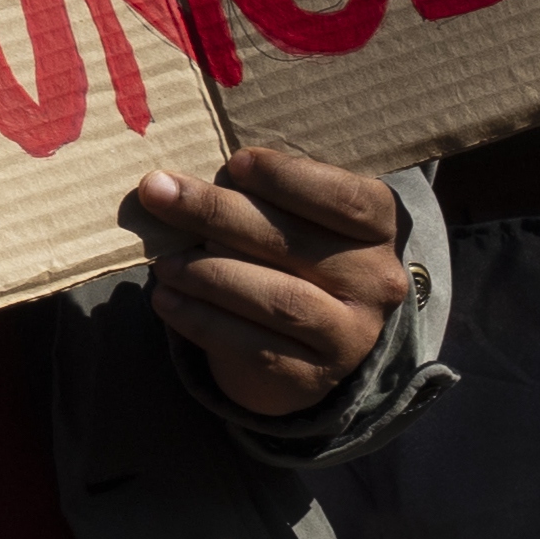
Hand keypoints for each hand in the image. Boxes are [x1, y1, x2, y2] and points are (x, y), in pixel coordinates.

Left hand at [131, 148, 418, 421]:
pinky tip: (167, 299)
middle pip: (294, 243)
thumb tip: (185, 181)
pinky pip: (254, 346)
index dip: (289, 179)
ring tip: (163, 261)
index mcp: (379, 227)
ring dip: (209, 275)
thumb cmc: (292, 256)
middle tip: (160, 192)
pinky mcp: (313, 376)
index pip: (344, 198)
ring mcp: (350, 334)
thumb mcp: (295, 218)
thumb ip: (262, 196)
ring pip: (278, 299)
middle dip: (218, 213)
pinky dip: (202, 320)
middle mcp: (375, 281)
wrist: (306, 344)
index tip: (235, 163)